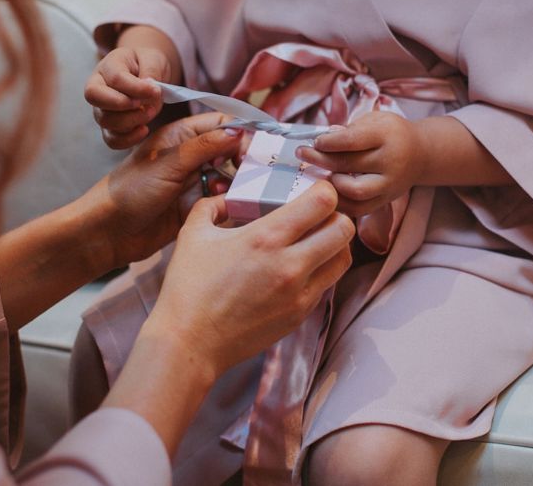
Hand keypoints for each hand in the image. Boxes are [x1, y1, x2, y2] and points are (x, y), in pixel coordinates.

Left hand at [77, 112, 243, 272]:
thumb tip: (239, 132)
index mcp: (181, 136)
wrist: (109, 233)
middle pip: (230, 150)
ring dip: (235, 182)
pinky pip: (222, 200)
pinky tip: (222, 205)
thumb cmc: (131, 191)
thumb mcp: (169, 163)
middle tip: (248, 171)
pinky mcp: (196, 206)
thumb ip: (205, 146)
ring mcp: (194, 181)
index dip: (240, 133)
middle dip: (243, 159)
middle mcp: (190, 156)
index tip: (252, 149)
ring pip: (229, 176)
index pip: (221, 124)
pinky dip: (227, 201)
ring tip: (226, 189)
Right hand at [84, 45, 170, 148]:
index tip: (155, 90)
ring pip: (105, 121)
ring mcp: (101, 109)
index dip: (135, 88)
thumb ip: (151, 71)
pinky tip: (144, 129)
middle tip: (148, 105)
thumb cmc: (147, 63)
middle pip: (97, 99)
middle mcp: (98, 88)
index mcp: (107, 67)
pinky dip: (128, 139)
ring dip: (131, 121)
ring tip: (151, 112)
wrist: (147, 73)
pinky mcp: (109, 126)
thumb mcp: (153, 59)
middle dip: (125, 106)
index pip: (114, 79)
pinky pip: (112, 139)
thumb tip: (149, 89)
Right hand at [147, 183, 354, 378]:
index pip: (322, 203)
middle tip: (320, 214)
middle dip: (336, 215)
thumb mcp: (193, 234)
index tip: (315, 189)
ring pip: (344, 258)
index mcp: (266, 238)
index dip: (324, 190)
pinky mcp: (300, 315)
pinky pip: (327, 283)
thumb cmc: (188, 288)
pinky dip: (322, 269)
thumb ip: (213, 206)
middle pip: (345, 229)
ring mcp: (299, 293)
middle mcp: (290, 264)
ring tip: (316, 239)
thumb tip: (228, 199)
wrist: (190, 343)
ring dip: (335, 244)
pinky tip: (300, 266)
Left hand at [295, 111, 425, 216]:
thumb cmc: (390, 134)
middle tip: (302, 153)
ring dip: (331, 182)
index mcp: (386, 136)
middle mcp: (390, 161)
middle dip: (319, 159)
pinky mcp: (385, 201)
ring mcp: (388, 184)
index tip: (314, 141)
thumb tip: (323, 138)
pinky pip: (358, 208)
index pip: (351, 140)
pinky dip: (339, 202)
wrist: (421, 154)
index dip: (327, 142)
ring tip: (320, 173)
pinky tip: (328, 191)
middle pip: (347, 164)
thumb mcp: (374, 120)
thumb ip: (349, 129)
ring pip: (353, 191)